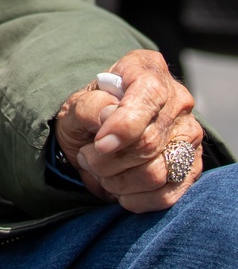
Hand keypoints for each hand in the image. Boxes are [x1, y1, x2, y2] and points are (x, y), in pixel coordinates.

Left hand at [54, 50, 202, 212]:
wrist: (95, 137)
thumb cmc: (88, 115)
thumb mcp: (76, 105)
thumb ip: (90, 107)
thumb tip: (110, 115)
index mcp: (148, 69)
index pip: (149, 95)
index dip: (124, 125)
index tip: (99, 144)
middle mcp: (177, 98)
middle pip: (150, 141)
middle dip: (109, 160)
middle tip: (88, 157)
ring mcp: (189, 133)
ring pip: (158, 172)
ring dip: (119, 182)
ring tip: (101, 172)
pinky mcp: (192, 166)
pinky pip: (167, 194)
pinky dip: (136, 199)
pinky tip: (119, 190)